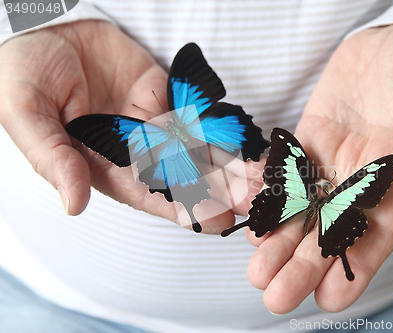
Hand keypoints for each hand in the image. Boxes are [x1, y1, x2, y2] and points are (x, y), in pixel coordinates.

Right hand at [0, 20, 262, 233]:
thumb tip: (72, 204)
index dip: (181, 209)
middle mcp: (134, 152)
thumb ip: (52, 158)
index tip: (215, 222)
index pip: (148, 195)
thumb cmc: (23, 74)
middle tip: (257, 202)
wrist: (43, 29)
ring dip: (230, 165)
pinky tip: (249, 146)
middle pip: (183, 178)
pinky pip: (197, 117)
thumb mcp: (27, 115)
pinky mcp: (166, 99)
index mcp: (103, 166)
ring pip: (197, 150)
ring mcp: (153, 125)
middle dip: (219, 191)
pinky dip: (222, 131)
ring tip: (264, 180)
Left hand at [246, 22, 392, 312]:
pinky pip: (286, 175)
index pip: (380, 232)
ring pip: (305, 210)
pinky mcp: (309, 141)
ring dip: (280, 241)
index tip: (332, 299)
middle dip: (305, 266)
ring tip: (257, 271)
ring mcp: (334, 161)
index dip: (358, 266)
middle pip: (333, 231)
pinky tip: (251, 219)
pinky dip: (269, 196)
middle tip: (276, 298)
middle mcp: (365, 179)